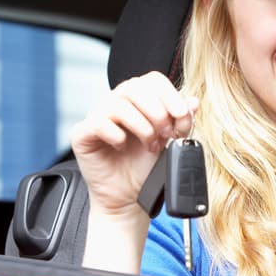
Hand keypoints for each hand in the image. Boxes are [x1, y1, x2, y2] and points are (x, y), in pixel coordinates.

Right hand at [71, 71, 197, 217]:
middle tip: (166, 134)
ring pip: (119, 105)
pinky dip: (117, 135)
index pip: (153, 80)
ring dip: (142, 126)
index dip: (169, 94)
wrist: (129, 196)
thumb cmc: (147, 165)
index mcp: (138, 98)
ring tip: (150, 145)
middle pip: (135, 88)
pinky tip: (123, 147)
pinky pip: (99, 123)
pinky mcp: (83, 133)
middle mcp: (116, 101)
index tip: (182, 115)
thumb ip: (181, 120)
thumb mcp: (172, 140)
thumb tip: (193, 101)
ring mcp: (97, 115)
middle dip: (158, 112)